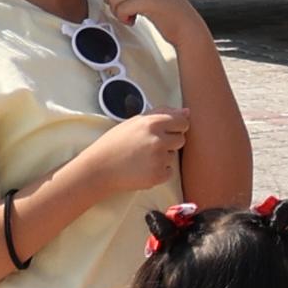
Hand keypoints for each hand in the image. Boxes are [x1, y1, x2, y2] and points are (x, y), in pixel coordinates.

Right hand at [46, 109, 189, 212]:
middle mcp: (158, 140)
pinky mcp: (158, 175)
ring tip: (143, 157)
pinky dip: (160, 171)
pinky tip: (143, 168)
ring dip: (163, 156)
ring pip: (174, 155)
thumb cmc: (115, 143)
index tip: (168, 131)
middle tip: (150, 146)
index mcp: (152, 123)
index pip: (183, 122)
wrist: (99, 168)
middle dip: (170, 142)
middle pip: (181, 139)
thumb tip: (187, 112)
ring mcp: (159, 159)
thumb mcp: (135, 122)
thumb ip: (162, 114)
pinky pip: (169, 171)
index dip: (177, 127)